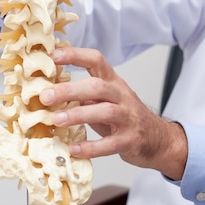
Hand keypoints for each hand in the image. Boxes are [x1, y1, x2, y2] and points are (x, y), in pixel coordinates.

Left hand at [40, 46, 187, 179]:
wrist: (158, 139)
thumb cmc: (124, 117)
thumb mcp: (105, 99)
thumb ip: (83, 94)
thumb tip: (48, 91)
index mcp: (113, 82)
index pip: (96, 60)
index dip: (75, 55)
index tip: (53, 56)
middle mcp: (121, 96)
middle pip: (97, 86)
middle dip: (69, 90)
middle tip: (45, 96)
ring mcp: (128, 117)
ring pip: (105, 111)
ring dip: (78, 115)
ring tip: (56, 120)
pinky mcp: (131, 140)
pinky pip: (110, 144)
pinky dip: (91, 147)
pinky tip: (74, 149)